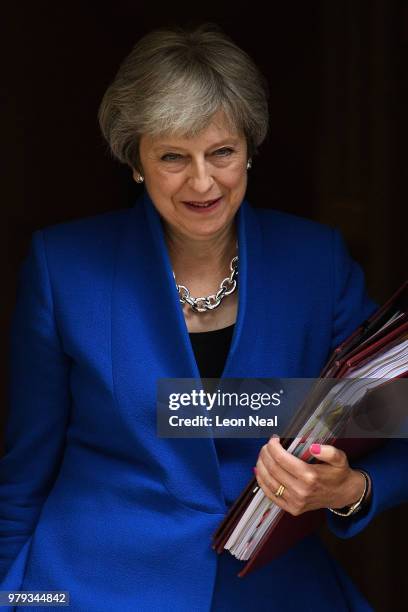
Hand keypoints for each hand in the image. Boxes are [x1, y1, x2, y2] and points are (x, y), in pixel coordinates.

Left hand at [254, 436, 369, 515]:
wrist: (343, 494)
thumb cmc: (338, 474)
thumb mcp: (339, 458)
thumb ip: (329, 451)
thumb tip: (313, 448)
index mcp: (310, 476)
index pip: (281, 459)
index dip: (273, 447)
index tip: (273, 439)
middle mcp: (300, 491)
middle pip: (272, 468)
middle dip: (265, 454)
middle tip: (266, 446)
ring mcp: (295, 502)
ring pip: (268, 481)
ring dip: (261, 466)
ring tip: (262, 456)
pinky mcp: (292, 509)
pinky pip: (271, 495)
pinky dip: (262, 482)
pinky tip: (261, 471)